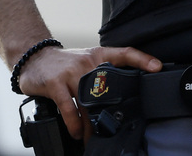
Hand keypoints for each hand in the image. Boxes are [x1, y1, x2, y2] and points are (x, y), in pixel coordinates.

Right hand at [16, 43, 160, 140]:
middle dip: (113, 111)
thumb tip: (120, 92)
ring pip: (88, 104)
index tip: (157, 67)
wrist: (34, 57)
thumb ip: (102, 72)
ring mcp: (71, 73)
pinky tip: (76, 132)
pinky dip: (74, 124)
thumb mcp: (86, 60)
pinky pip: (69, 108)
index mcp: (98, 55)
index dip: (142, 59)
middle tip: (116, 128)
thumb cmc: (64, 63)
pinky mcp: (55, 84)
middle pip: (107, 88)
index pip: (124, 53)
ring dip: (91, 126)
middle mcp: (87, 62)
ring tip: (93, 138)